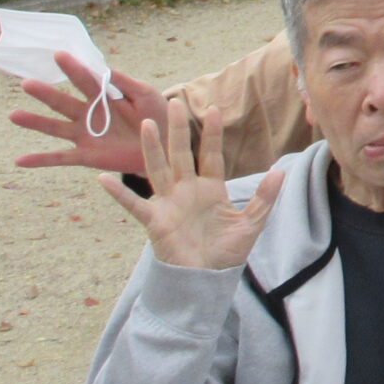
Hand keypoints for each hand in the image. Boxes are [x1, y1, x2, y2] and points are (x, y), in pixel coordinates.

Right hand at [12, 52, 170, 174]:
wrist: (165, 146)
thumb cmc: (156, 115)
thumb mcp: (146, 95)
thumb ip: (127, 83)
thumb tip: (106, 68)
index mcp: (104, 96)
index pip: (85, 79)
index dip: (73, 67)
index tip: (58, 54)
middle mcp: (89, 114)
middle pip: (63, 102)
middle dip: (46, 93)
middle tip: (26, 83)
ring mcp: (85, 135)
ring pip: (55, 127)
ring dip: (35, 122)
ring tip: (13, 115)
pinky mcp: (86, 155)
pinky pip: (61, 158)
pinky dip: (40, 159)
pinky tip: (19, 160)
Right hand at [98, 98, 285, 270]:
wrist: (207, 280)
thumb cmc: (226, 252)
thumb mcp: (251, 223)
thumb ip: (264, 198)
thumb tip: (280, 171)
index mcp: (211, 189)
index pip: (211, 155)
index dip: (211, 134)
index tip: (213, 108)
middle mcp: (187, 191)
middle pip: (181, 155)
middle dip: (178, 130)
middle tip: (174, 103)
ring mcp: (169, 204)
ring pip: (159, 170)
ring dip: (152, 149)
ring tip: (147, 125)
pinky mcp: (155, 222)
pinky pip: (134, 205)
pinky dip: (119, 194)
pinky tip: (103, 179)